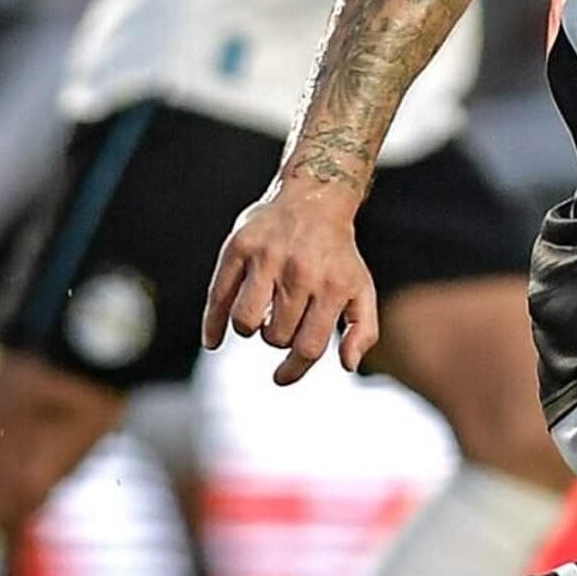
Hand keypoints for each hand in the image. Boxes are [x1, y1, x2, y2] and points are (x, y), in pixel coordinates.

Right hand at [204, 179, 380, 383]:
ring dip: (249, 330)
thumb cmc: (337, 254)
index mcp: (331, 287)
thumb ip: (363, 329)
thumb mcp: (360, 288)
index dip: (294, 371)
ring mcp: (267, 259)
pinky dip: (213, 325)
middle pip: (275, 336)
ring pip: (245, 321)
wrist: (315, 198)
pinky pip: (218, 295)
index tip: (281, 378)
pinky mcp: (239, 248)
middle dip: (275, 339)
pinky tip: (214, 340)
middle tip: (279, 323)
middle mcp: (299, 273)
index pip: (309, 347)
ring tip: (258, 317)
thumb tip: (348, 366)